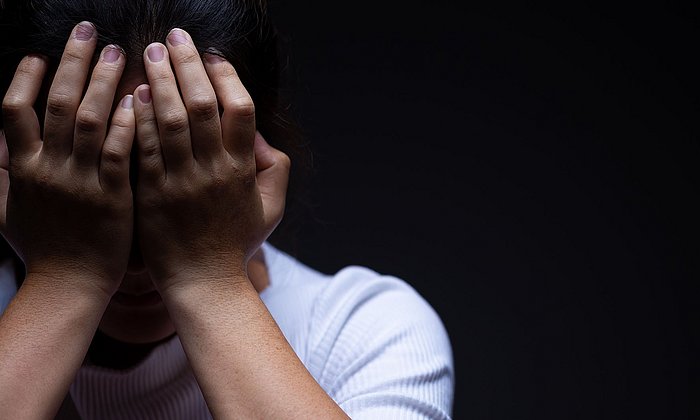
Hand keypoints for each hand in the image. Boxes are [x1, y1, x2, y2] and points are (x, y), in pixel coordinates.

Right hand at [0, 22, 134, 296]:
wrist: (69, 286)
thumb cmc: (44, 249)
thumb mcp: (9, 211)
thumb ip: (4, 175)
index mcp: (21, 168)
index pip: (13, 110)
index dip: (25, 78)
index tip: (40, 53)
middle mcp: (47, 168)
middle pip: (54, 102)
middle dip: (71, 62)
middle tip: (88, 30)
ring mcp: (79, 180)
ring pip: (87, 119)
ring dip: (102, 81)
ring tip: (117, 51)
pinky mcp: (112, 195)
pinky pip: (118, 150)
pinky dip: (126, 122)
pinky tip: (140, 98)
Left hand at [133, 28, 289, 291]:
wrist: (203, 283)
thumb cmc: (237, 243)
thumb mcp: (271, 207)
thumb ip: (275, 167)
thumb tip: (260, 135)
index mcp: (243, 169)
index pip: (240, 109)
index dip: (226, 77)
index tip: (212, 55)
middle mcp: (213, 170)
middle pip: (201, 104)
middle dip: (187, 65)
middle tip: (174, 36)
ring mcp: (179, 181)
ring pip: (168, 120)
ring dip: (159, 80)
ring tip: (149, 52)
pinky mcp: (150, 193)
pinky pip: (142, 148)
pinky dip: (138, 117)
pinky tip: (132, 93)